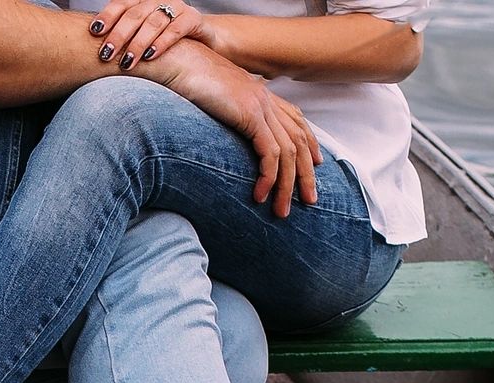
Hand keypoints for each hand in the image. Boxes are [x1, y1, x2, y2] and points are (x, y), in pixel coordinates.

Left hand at [87, 0, 208, 70]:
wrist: (202, 40)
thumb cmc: (165, 40)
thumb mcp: (143, 35)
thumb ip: (124, 37)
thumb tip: (95, 51)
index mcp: (142, 2)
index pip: (121, 4)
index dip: (107, 16)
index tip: (94, 31)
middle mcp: (158, 1)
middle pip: (135, 14)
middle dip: (119, 35)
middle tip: (106, 54)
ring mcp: (177, 8)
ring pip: (154, 22)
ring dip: (138, 43)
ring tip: (127, 62)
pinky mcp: (193, 19)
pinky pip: (176, 29)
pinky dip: (162, 43)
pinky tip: (151, 55)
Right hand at [140, 41, 321, 215]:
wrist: (177, 61)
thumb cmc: (185, 80)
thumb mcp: (212, 100)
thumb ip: (226, 113)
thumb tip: (224, 130)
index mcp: (259, 93)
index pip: (295, 119)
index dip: (309, 142)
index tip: (316, 164)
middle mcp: (266, 98)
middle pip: (298, 140)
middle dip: (306, 174)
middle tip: (310, 200)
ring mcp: (260, 106)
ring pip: (288, 153)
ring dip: (287, 186)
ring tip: (281, 210)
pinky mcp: (250, 116)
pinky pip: (269, 153)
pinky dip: (269, 178)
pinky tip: (261, 195)